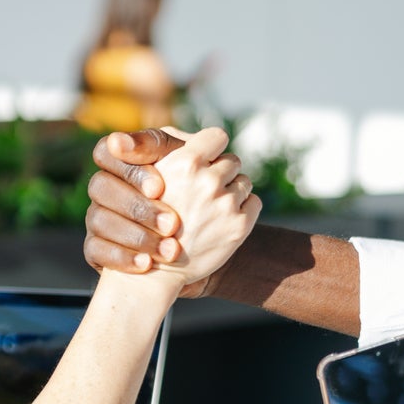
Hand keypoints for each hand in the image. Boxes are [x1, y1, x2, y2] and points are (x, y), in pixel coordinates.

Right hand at [84, 130, 212, 292]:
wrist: (194, 244)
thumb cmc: (192, 192)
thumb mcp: (191, 165)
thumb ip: (185, 146)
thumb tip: (185, 138)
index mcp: (120, 160)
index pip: (106, 152)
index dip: (132, 169)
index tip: (160, 188)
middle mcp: (103, 185)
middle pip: (101, 186)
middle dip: (139, 207)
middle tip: (173, 224)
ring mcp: (96, 217)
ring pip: (98, 219)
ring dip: (136, 235)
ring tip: (170, 250)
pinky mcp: (95, 247)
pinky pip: (95, 250)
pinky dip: (122, 257)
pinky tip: (147, 263)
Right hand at [144, 127, 259, 287]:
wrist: (155, 268)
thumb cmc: (149, 216)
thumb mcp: (151, 175)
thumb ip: (171, 148)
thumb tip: (199, 134)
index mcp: (184, 162)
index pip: (217, 136)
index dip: (212, 147)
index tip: (205, 159)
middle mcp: (206, 181)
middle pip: (232, 161)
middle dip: (221, 173)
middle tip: (204, 191)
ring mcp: (225, 204)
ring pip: (244, 182)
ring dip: (232, 192)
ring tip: (210, 209)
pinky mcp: (239, 226)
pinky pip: (255, 203)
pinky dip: (243, 209)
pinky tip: (221, 221)